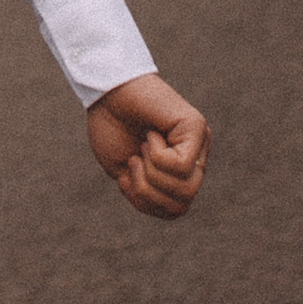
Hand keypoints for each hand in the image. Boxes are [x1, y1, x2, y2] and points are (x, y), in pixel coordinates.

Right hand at [85, 73, 210, 219]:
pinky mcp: (196, 127)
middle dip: (148, 192)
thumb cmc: (111, 127)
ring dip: (152, 174)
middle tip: (135, 161)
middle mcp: (195, 158)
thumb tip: (173, 208)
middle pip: (182, 205)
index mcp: (179, 172)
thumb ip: (148, 196)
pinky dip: (157, 155)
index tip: (127, 175)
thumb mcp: (125, 174)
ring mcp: (198, 142)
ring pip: (185, 189)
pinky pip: (180, 166)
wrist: (104, 92)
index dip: (146, 203)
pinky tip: (152, 134)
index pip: (175, 211)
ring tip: (143, 147)